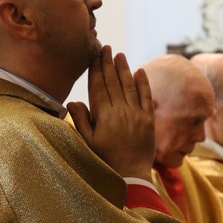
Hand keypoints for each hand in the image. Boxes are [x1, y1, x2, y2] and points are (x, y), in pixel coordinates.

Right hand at [67, 45, 154, 180]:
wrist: (131, 174)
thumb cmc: (105, 159)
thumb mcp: (88, 142)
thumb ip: (81, 121)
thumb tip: (73, 102)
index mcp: (104, 116)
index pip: (98, 87)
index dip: (96, 69)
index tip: (94, 55)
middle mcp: (121, 111)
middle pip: (113, 82)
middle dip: (108, 63)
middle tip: (106, 48)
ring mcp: (136, 114)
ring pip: (129, 86)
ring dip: (124, 69)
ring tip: (119, 55)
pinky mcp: (148, 119)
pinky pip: (146, 97)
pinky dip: (143, 83)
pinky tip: (139, 71)